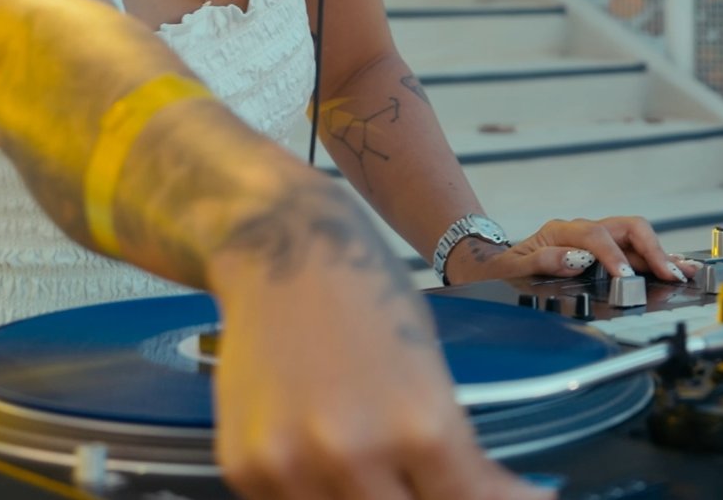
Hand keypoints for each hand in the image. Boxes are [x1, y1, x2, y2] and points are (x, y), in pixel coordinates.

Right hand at [208, 192, 553, 499]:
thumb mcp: (431, 370)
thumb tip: (476, 497)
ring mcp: (293, 465)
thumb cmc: (367, 297)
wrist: (283, 248)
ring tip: (376, 466)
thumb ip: (449, 450)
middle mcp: (356, 454)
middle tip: (429, 480)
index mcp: (421, 427)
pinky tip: (323, 459)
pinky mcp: (245, 466)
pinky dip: (316, 492)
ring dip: (367, 499)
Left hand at [443, 215, 694, 285]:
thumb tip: (574, 259)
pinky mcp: (603, 252)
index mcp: (560, 231)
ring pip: (636, 238)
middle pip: (627, 227)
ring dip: (661, 254)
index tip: (626, 276)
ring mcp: (595, 239)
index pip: (596, 237)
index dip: (613, 256)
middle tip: (670, 273)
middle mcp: (583, 230)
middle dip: (652, 249)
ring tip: (686, 271)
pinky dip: (656, 260)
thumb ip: (540, 261)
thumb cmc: (502, 268)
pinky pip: (633, 251)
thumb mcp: (509, 268)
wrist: (494, 264)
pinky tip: (675, 269)